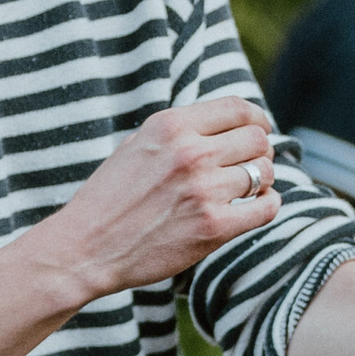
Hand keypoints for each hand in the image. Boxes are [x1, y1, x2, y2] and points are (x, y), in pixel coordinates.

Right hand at [43, 96, 277, 298]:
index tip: (258, 130)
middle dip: (259, 151)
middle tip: (249, 166)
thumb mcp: (139, 145)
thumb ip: (180, 132)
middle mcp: (190, 152)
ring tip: (244, 191)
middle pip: (257, 139)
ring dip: (261, 181)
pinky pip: (266, 208)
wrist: (86, 247)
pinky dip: (267, 205)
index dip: (257, 119)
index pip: (238, 108)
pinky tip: (254, 207)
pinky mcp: (213, 227)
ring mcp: (203, 190)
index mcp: (170, 126)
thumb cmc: (111, 198)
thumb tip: (229, 127)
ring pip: (264, 172)